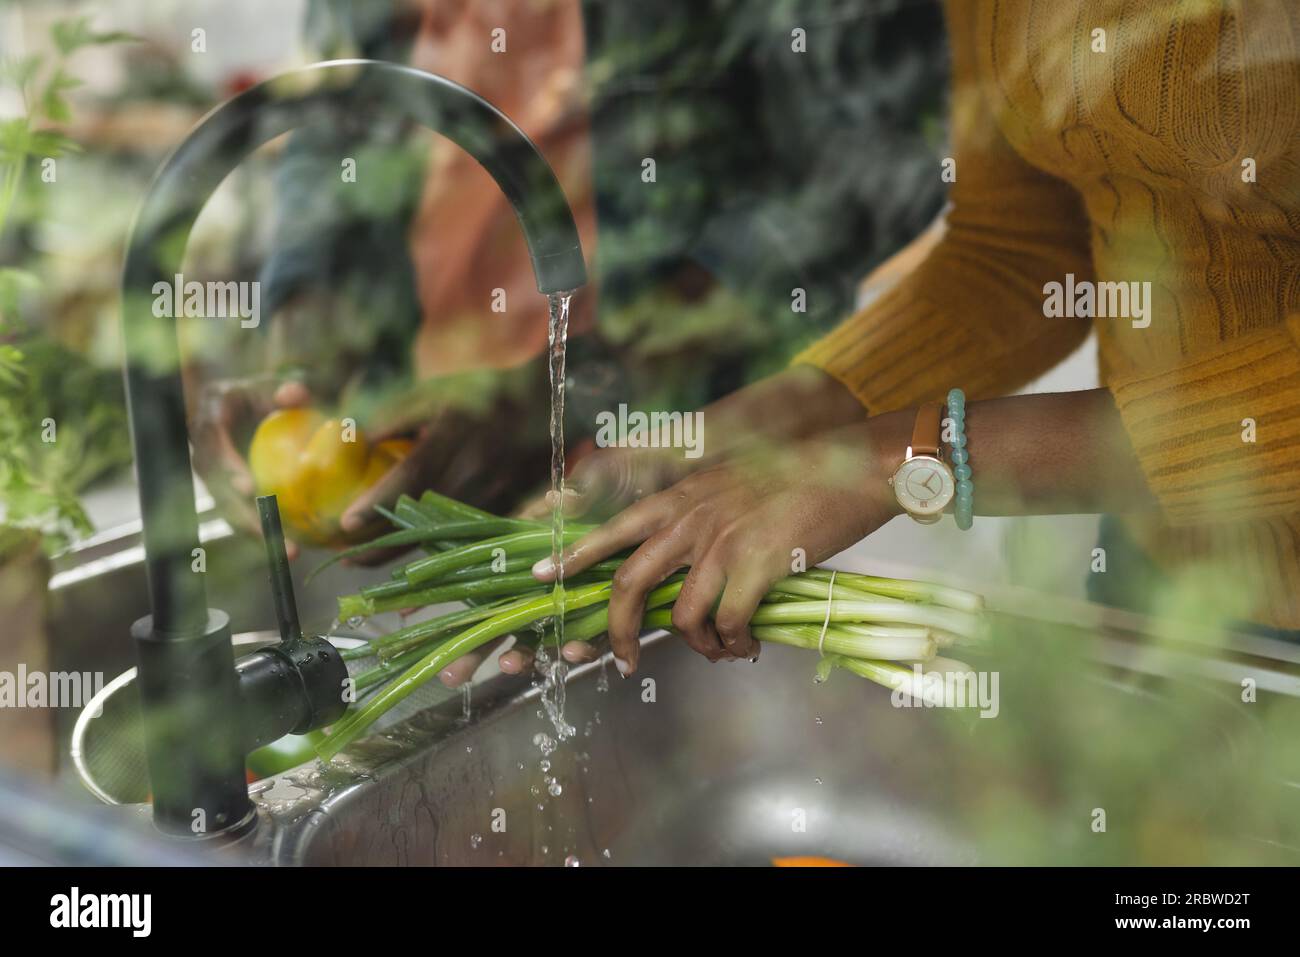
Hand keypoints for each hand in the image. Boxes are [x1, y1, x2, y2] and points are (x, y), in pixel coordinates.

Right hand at [191, 377, 311, 559]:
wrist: (239, 407)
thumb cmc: (257, 394)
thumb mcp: (270, 387)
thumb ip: (285, 389)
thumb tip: (294, 395)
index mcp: (208, 421)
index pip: (212, 446)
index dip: (227, 467)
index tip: (248, 487)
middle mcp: (202, 452)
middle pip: (217, 489)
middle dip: (243, 515)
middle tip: (274, 535)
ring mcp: (210, 475)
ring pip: (225, 509)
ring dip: (254, 532)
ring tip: (287, 551)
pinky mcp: (222, 492)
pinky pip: (237, 515)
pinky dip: (259, 531)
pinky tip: (285, 547)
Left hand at [531, 418, 906, 673]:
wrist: (852, 465)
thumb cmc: (800, 475)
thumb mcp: (734, 484)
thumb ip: (704, 517)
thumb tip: (690, 568)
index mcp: (683, 497)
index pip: (614, 528)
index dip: (574, 557)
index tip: (544, 577)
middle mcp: (693, 518)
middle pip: (630, 582)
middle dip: (617, 629)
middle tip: (618, 658)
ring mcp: (723, 541)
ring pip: (681, 614)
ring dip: (694, 646)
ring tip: (717, 650)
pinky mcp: (758, 564)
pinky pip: (729, 622)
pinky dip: (733, 643)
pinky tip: (745, 645)